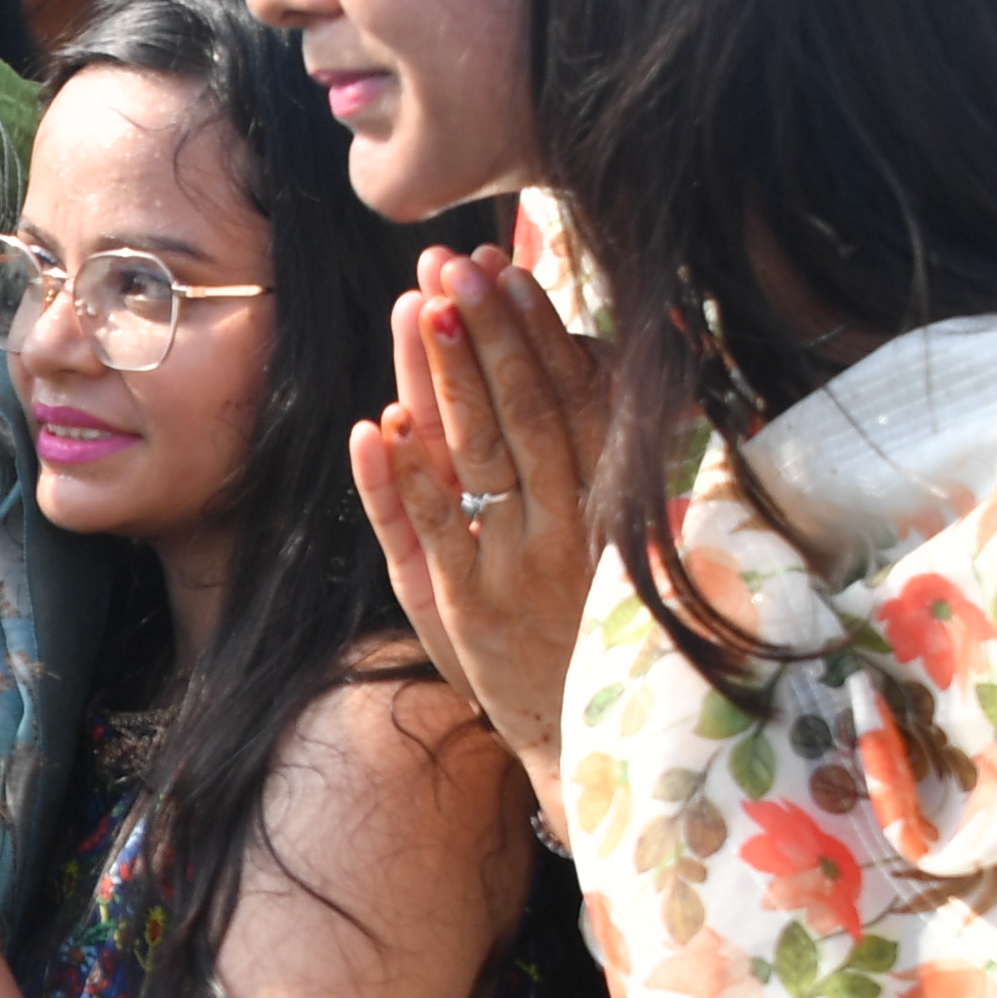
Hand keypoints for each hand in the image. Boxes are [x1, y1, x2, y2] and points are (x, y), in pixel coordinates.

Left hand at [351, 237, 607, 795]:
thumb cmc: (595, 616)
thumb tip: (618, 350)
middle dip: (488, 335)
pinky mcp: (463, 608)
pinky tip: (376, 425)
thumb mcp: (619, 534)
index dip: (539, 332)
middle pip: (523, 414)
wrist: (583, 730)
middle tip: (458, 267)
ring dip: (445, 383)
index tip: (511, 270)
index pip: (574, 397)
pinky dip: (399, 479)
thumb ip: (610, 447)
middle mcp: (564, 526)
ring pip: (475, 459)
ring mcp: (511, 565)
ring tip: (418, 309)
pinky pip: (427, 533)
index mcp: (607, 500)